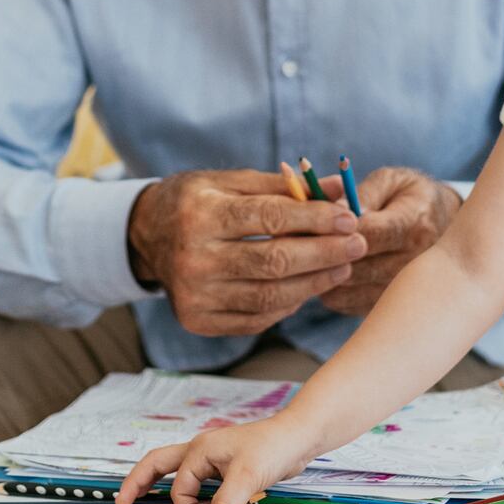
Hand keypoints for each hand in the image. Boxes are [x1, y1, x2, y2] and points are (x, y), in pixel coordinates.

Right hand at [114, 414, 325, 503]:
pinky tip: (189, 499)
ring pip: (175, 469)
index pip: (180, 487)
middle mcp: (200, 450)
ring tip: (139, 498)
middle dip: (137, 482)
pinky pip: (195, 477)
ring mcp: (211, 456)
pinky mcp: (224, 464)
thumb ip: (227, 501)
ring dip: (158, 482)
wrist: (297, 436)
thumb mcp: (249, 476)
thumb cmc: (272, 448)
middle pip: (157, 463)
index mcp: (200, 450)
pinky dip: (185, 488)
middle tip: (120, 502)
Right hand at [126, 170, 367, 336]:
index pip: (269, 218)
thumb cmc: (197, 201)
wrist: (146, 236)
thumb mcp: (230, 182)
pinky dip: (288, 305)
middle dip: (324, 254)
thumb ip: (284, 187)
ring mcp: (193, 295)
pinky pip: (256, 319)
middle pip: (274, 262)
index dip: (314, 220)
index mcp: (201, 214)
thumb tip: (341, 189)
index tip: (349, 219)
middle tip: (358, 245)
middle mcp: (193, 258)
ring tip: (342, 266)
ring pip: (270, 297)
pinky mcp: (196, 321)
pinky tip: (308, 287)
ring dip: (314, 283)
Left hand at [318, 167, 461, 316]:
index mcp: (414, 223)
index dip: (335, 229)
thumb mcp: (393, 181)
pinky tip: (327, 271)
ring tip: (311, 254)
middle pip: (356, 266)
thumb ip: (365, 192)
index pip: (369, 234)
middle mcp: (415, 260)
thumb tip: (338, 210)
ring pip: (349, 289)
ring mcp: (406, 288)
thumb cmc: (412, 199)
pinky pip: (350, 305)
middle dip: (323, 252)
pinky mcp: (392, 305)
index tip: (312, 219)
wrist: (450, 233)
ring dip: (323, 274)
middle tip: (300, 239)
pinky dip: (331, 290)